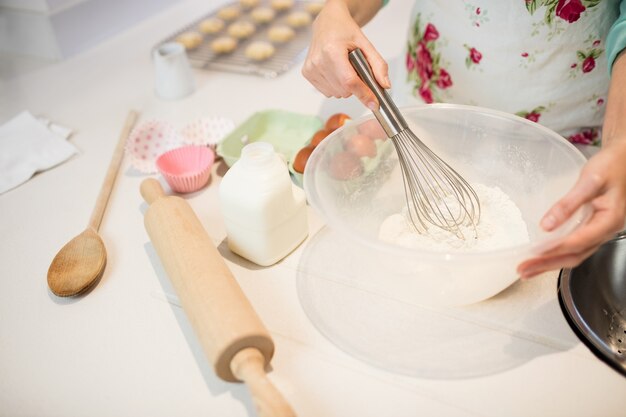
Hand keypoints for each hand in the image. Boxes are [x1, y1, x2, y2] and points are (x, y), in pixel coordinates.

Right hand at [301, 0, 389, 108]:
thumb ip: (378, 65)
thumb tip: (384, 85)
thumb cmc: (345, 31)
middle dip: (355, 86)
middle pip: (344, 90)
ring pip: (336, 94)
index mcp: (332, 51)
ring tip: (344, 68)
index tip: (374, 103)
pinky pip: (327, 92)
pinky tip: (335, 71)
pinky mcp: (307, 73)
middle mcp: (318, 61)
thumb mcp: (366, 44)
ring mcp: (311, 69)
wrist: (327, 23)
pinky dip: (336, 86)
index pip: (349, 81)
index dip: (363, 94)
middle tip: (355, 70)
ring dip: (345, 86)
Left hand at [517, 139, 625, 278]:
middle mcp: (606, 231)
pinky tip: (543, 257)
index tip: (533, 254)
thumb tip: (546, 225)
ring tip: (528, 270)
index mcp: (609, 220)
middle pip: (575, 255)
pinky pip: (575, 247)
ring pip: (575, 255)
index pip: (577, 241)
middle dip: (547, 265)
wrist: (625, 160)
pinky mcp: (593, 228)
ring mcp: (600, 232)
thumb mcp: (590, 180)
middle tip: (523, 270)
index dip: (554, 249)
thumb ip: (568, 203)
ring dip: (550, 263)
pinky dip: (557, 255)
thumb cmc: (611, 166)